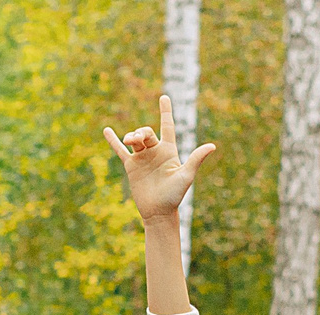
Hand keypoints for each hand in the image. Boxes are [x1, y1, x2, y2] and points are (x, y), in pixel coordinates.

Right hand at [101, 94, 216, 220]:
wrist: (158, 212)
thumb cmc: (174, 195)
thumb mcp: (186, 176)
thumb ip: (196, 159)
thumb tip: (212, 146)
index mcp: (169, 150)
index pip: (167, 126)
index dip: (166, 111)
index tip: (164, 97)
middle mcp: (155, 152)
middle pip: (147, 133)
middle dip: (141, 132)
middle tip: (137, 138)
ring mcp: (142, 158)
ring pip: (135, 140)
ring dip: (131, 137)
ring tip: (129, 140)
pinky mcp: (131, 167)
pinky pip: (120, 152)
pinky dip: (114, 141)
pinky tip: (107, 131)